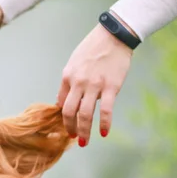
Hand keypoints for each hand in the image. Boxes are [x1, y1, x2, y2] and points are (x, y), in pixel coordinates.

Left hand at [56, 19, 133, 146]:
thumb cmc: (94, 48)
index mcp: (68, 76)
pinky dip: (104, 124)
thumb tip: (62, 101)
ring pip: (85, 115)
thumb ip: (68, 81)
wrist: (114, 35)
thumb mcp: (74, 62)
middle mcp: (78, 82)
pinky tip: (104, 133)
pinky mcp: (111, 87)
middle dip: (70, 128)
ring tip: (84, 141)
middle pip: (69, 112)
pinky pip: (105, 110)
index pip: (62, 102)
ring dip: (84, 131)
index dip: (64, 116)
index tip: (68, 125)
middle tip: (73, 138)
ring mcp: (94, 85)